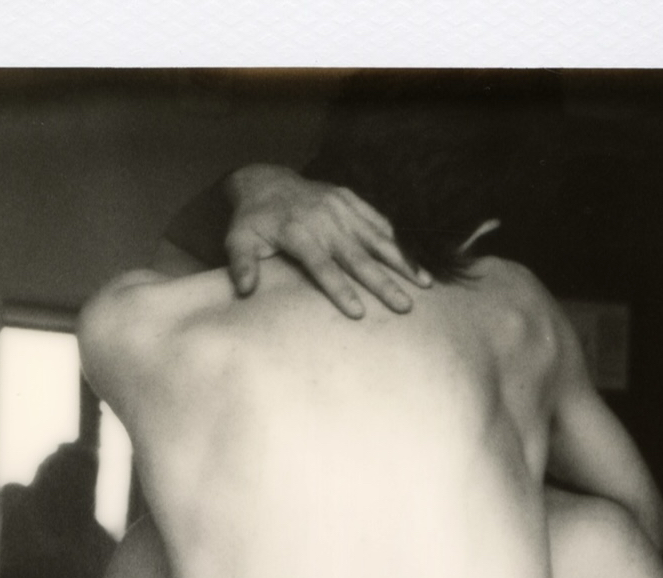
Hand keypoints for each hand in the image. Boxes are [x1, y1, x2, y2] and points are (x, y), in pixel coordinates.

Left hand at [224, 164, 430, 317]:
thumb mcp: (238, 240)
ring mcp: (341, 208)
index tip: (359, 312)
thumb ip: (242, 264)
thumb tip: (244, 290)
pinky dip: (396, 240)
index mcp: (299, 233)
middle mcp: (325, 220)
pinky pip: (377, 221)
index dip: (340, 289)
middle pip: (358, 257)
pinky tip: (415, 261)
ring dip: (402, 262)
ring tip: (424, 285)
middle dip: (383, 283)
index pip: (322, 266)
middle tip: (404, 306)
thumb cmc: (253, 220)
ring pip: (376, 238)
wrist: (266, 181)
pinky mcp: (350, 200)